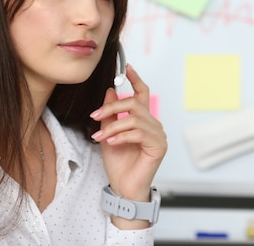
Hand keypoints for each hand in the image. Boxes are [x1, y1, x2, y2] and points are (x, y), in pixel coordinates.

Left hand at [90, 64, 166, 202]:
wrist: (123, 186)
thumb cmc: (119, 163)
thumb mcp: (108, 132)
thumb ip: (110, 113)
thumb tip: (110, 91)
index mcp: (143, 119)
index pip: (142, 93)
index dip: (135, 79)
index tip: (127, 68)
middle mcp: (153, 124)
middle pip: (133, 104)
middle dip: (111, 108)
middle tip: (94, 115)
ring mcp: (158, 135)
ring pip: (133, 119)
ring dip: (112, 127)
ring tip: (100, 137)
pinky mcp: (158, 146)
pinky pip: (138, 133)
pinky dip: (121, 136)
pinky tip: (111, 142)